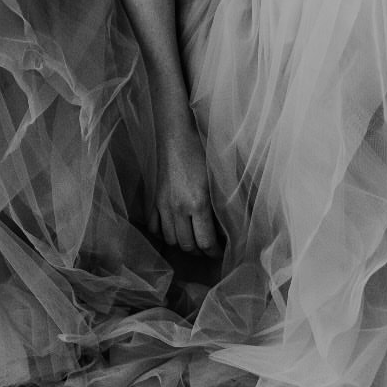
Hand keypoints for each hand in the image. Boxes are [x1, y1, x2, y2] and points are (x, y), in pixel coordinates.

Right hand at [149, 114, 220, 254]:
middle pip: (187, 246)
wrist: (176, 134)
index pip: (205, 242)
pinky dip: (163, 234)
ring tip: (193, 241)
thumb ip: (224, 203)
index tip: (222, 251)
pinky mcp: (154, 199)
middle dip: (200, 252)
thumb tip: (232, 224)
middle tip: (210, 249)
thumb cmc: (202, 151)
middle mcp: (178, 208)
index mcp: (198, 203)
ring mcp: (163, 205)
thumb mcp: (219, 177)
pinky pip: (154, 227)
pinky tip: (173, 230)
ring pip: (171, 239)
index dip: (215, 252)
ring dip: (183, 245)